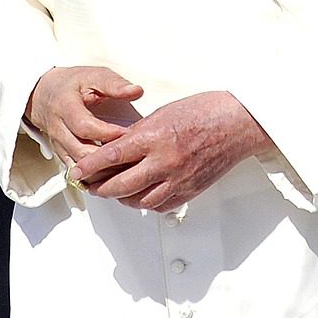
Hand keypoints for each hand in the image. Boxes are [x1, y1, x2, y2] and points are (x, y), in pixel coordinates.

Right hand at [25, 65, 140, 166]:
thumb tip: (136, 91)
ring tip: (123, 168)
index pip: (84, 126)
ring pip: (77, 165)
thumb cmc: (70, 84)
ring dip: (100, 171)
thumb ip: (114, 84)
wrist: (42, 94)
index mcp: (65, 106)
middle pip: (79, 151)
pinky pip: (75, 170)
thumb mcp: (92, 75)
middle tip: (129, 155)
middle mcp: (58, 128)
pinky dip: (93, 176)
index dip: (107, 133)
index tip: (127, 133)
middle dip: (105, 157)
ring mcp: (58, 144)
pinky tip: (110, 175)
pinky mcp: (61, 154)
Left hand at [70, 91, 271, 212]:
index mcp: (155, 138)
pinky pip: (160, 206)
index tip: (78, 170)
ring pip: (138, 201)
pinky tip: (141, 195)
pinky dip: (146, 202)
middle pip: (119, 186)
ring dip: (122, 198)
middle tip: (90, 184)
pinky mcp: (190, 190)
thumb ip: (139, 134)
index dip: (89, 167)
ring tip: (114, 190)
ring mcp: (178, 179)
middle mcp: (165, 162)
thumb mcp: (163, 113)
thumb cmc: (206, 111)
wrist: (240, 123)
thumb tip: (119, 148)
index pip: (111, 157)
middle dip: (99, 187)